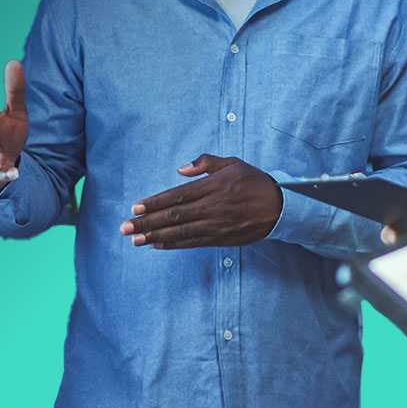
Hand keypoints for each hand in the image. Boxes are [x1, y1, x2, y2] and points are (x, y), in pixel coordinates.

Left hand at [121, 154, 281, 249]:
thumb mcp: (233, 163)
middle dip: (147, 222)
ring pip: (180, 232)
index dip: (154, 203)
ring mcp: (216, 225)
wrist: (280, 208)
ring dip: (155, 236)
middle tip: (126, 227)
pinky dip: (174, 244)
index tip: (135, 208)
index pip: (177, 195)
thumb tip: (181, 169)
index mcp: (212, 186)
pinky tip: (158, 245)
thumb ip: (206, 163)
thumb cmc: (254, 181)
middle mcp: (212, 207)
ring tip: (136, 240)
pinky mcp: (221, 238)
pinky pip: (193, 242)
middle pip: (173, 216)